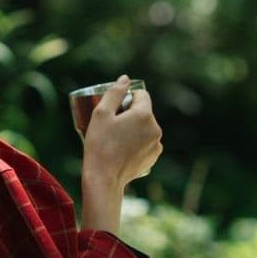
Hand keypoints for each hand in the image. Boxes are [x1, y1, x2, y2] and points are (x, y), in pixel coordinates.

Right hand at [81, 75, 162, 192]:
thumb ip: (114, 92)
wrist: (104, 179)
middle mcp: (155, 128)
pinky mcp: (154, 156)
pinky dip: (137, 141)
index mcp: (144, 114)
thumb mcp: (101, 113)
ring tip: (117, 139)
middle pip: (144, 111)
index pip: (141, 94)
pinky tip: (123, 149)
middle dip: (130, 113)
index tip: (115, 109)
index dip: (127, 98)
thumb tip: (125, 79)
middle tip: (112, 125)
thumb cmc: (100, 145)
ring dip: (135, 128)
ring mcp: (157, 144)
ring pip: (145, 127)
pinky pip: (147, 141)